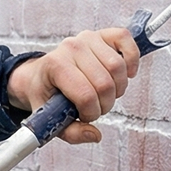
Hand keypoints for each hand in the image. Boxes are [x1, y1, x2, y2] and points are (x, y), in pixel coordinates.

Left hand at [6, 27, 140, 143]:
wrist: (39, 75)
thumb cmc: (46, 95)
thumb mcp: (49, 118)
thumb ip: (71, 132)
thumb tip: (95, 135)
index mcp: (55, 66)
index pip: (85, 95)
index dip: (91, 113)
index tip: (85, 116)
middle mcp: (71, 47)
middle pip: (105, 84)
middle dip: (105, 104)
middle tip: (96, 107)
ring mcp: (87, 38)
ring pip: (118, 67)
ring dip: (118, 88)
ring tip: (106, 94)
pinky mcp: (102, 35)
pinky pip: (125, 39)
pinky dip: (131, 59)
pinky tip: (127, 74)